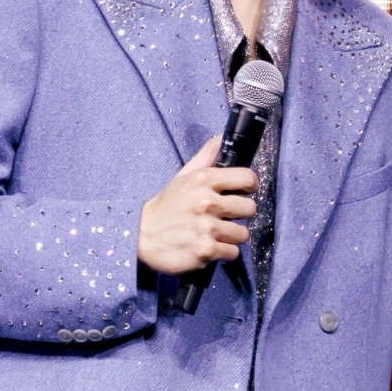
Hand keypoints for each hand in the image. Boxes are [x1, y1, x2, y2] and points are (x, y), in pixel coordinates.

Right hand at [137, 137, 257, 273]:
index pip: (247, 177)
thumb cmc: (165, 206)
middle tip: (225, 217)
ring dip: (231, 236)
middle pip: (250, 208)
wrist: (141, 236)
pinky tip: (209, 247)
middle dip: (240, 214)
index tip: (245, 192)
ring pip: (243, 233)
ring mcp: (207, 227)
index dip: (250, 186)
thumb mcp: (183, 176)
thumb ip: (206, 156)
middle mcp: (207, 202)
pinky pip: (233, 253)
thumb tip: (222, 137)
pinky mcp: (206, 250)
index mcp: (203, 180)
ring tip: (215, 234)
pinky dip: (224, 253)